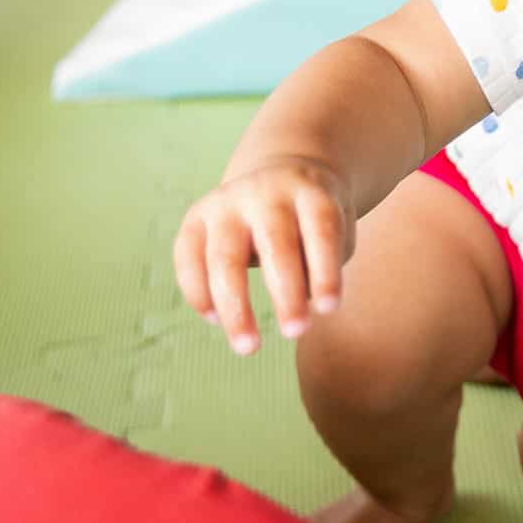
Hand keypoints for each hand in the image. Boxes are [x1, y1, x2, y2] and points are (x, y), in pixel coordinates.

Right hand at [173, 156, 353, 354]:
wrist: (282, 175)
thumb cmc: (315, 222)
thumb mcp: (334, 233)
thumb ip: (320, 266)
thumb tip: (298, 307)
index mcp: (309, 191)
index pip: (321, 229)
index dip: (325, 270)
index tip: (329, 310)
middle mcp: (266, 192)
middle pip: (274, 242)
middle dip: (285, 292)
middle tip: (296, 333)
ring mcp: (226, 202)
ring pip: (224, 256)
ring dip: (235, 306)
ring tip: (248, 347)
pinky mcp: (196, 217)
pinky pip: (187, 257)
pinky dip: (198, 292)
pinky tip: (216, 321)